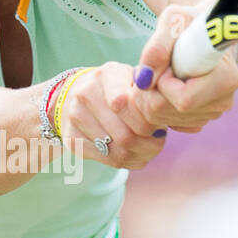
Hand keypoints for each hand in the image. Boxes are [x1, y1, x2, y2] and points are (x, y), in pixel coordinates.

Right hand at [54, 62, 169, 169]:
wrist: (74, 95)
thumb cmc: (115, 87)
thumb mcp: (132, 79)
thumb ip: (149, 92)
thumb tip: (165, 114)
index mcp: (105, 76)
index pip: (125, 105)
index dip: (147, 121)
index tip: (159, 125)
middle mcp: (85, 95)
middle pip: (124, 135)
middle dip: (149, 143)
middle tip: (160, 140)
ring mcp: (75, 119)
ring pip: (118, 152)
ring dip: (141, 154)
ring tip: (150, 148)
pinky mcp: (72, 140)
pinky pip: (107, 160)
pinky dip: (128, 161)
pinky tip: (136, 154)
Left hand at [129, 3, 237, 134]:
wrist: (202, 30)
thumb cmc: (190, 21)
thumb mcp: (174, 21)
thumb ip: (157, 47)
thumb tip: (143, 80)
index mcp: (226, 79)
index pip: (183, 99)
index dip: (163, 82)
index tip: (166, 63)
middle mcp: (223, 101)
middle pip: (167, 112)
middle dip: (149, 90)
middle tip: (152, 67)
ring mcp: (212, 113)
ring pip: (161, 119)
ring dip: (149, 96)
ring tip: (159, 72)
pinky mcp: (199, 119)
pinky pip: (164, 122)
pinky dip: (155, 105)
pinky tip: (163, 86)